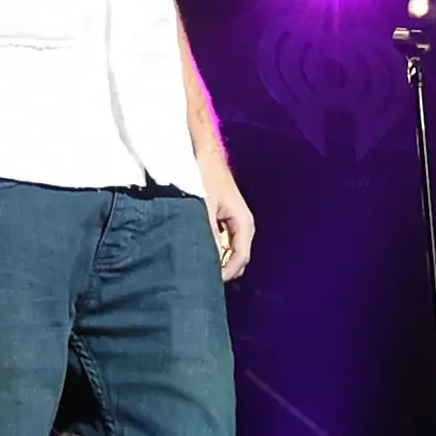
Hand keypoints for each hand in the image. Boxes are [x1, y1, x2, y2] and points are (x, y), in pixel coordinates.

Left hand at [199, 150, 255, 282]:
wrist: (200, 152)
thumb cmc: (205, 175)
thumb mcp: (204, 207)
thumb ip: (207, 235)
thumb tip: (208, 262)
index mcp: (244, 223)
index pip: (240, 258)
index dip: (224, 274)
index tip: (206, 283)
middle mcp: (241, 225)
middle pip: (234, 259)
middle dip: (219, 269)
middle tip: (197, 279)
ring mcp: (231, 223)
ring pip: (225, 252)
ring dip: (212, 259)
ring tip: (192, 267)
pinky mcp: (219, 220)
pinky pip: (217, 242)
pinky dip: (208, 248)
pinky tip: (192, 251)